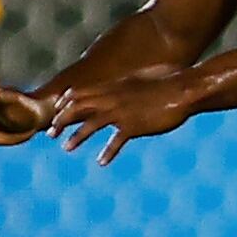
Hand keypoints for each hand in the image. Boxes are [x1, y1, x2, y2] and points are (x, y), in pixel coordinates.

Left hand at [48, 66, 194, 164]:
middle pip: (78, 108)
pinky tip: (101, 161)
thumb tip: (134, 81)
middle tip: (51, 133)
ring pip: (90, 125)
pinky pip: (115, 142)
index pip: (81, 92)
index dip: (67, 102)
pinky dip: (108, 152)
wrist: (185, 88)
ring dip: (77, 137)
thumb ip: (134, 81)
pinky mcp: (134, 126)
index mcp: (115, 85)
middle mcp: (113, 98)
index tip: (58, 110)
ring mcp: (122, 112)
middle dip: (62, 121)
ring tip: (66, 148)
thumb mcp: (146, 75)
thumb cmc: (172, 78)